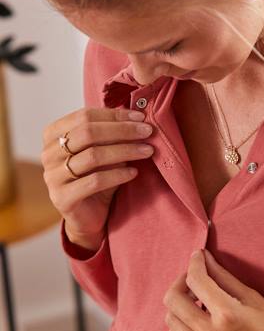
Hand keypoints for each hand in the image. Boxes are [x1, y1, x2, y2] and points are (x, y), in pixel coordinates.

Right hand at [41, 106, 154, 239]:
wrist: (88, 215)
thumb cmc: (96, 177)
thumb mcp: (104, 151)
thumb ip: (113, 134)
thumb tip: (138, 117)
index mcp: (53, 135)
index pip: (85, 116)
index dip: (115, 115)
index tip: (141, 117)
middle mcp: (48, 153)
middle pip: (88, 132)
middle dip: (122, 130)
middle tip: (147, 132)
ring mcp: (53, 176)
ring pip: (93, 156)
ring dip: (125, 151)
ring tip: (147, 151)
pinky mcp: (62, 198)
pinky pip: (95, 181)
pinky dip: (118, 175)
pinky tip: (134, 173)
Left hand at [163, 248, 263, 330]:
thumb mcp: (254, 298)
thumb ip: (224, 278)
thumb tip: (206, 259)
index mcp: (227, 313)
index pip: (196, 280)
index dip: (194, 263)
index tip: (198, 256)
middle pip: (173, 299)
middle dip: (181, 281)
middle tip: (194, 278)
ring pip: (171, 320)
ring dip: (179, 304)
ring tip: (195, 300)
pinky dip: (178, 328)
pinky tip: (193, 322)